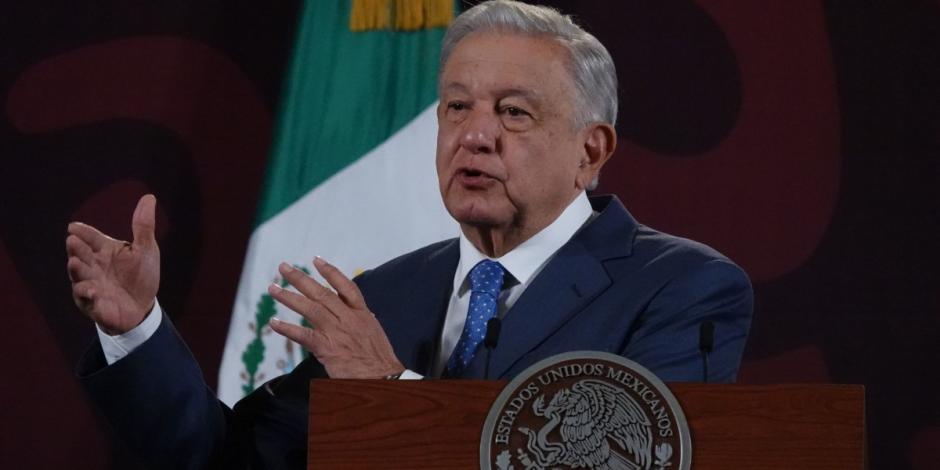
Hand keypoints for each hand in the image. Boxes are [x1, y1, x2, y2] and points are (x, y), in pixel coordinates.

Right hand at [66, 194, 160, 334]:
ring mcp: (90, 283)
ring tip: (74, 261)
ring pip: (78, 274)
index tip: (74, 227)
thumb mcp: (146, 250)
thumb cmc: (142, 276)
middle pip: (80, 253)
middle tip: (72, 241)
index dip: (82, 232)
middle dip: (76, 248)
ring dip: (76, 268)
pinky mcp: (92, 303)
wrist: (144, 307)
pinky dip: (86, 293)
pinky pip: (85, 297)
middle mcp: (93, 265)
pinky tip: (92, 289)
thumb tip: (149, 197)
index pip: (90, 237)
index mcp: (104, 250)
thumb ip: (143, 226)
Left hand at [267, 257, 403, 378]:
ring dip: (289, 297)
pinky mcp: (327, 348)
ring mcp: (337, 332)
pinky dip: (287, 328)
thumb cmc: (379, 361)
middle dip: (300, 278)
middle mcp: (348, 318)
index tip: (316, 260)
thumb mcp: (374, 333)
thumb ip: (362, 321)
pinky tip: (273, 323)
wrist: (383, 379)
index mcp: (361, 313)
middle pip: (321, 292)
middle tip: (283, 267)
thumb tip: (358, 316)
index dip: (330, 272)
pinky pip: (303, 335)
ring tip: (273, 288)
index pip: (346, 286)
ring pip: (310, 308)